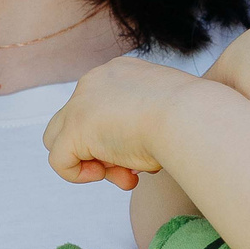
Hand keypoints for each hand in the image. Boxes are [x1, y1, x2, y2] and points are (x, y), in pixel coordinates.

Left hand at [43, 58, 199, 190]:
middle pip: (76, 120)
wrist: (190, 117)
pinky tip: (108, 176)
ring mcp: (80, 104)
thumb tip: (135, 152)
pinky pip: (58, 160)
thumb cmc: (191, 118)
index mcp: (120, 72)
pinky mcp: (74, 129)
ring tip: (123, 173)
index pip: (101, 107)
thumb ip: (146, 124)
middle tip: (129, 166)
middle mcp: (95, 81)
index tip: (144, 152)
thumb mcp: (168, 113)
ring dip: (89, 162)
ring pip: (58, 138)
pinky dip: (78, 175)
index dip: (118, 137)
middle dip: (99, 150)